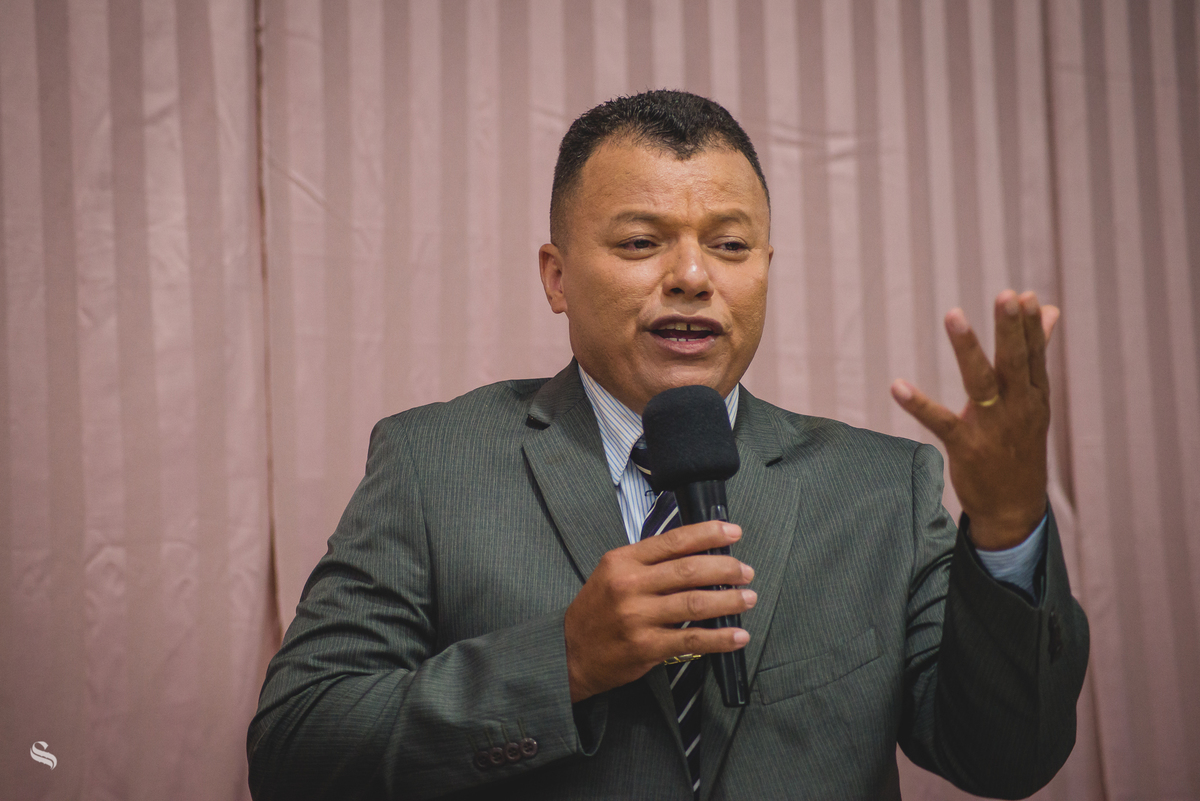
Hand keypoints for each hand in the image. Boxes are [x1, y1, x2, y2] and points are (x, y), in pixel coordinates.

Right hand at [563, 521, 755, 702]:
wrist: (570, 651)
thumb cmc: (597, 610)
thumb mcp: (613, 574)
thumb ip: (648, 562)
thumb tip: (697, 553)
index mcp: (623, 561)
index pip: (673, 541)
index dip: (707, 534)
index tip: (732, 533)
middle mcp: (629, 586)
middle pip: (689, 570)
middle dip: (725, 568)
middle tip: (745, 571)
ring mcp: (637, 617)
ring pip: (695, 603)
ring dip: (729, 600)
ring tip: (747, 598)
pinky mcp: (645, 646)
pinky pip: (691, 639)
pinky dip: (720, 637)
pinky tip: (737, 635)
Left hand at [890, 290, 1059, 550]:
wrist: (1014, 507)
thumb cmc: (1020, 444)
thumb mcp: (1034, 400)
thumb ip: (1035, 354)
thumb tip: (1049, 310)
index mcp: (1033, 394)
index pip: (1033, 354)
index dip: (1028, 326)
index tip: (1023, 296)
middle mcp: (1018, 407)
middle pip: (1014, 362)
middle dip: (1011, 329)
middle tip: (1006, 295)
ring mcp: (992, 427)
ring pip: (980, 383)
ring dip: (967, 349)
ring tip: (954, 315)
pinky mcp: (967, 447)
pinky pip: (940, 422)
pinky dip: (919, 405)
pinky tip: (898, 386)